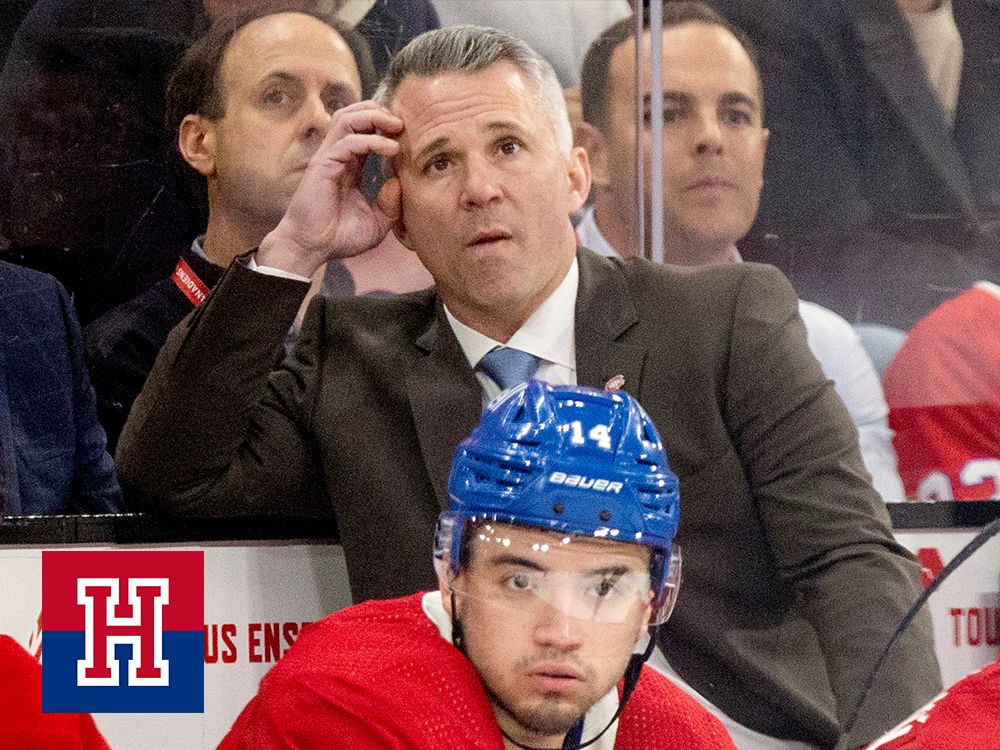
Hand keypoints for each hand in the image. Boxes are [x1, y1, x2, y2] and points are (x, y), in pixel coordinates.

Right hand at [257, 101, 403, 276]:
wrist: (312, 249)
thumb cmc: (339, 237)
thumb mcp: (376, 223)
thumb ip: (390, 205)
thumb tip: (400, 182)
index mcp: (350, 165)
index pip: (366, 131)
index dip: (385, 126)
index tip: (409, 133)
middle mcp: (338, 156)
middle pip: (355, 115)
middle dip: (380, 111)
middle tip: (403, 122)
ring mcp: (329, 158)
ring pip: (348, 119)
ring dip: (374, 117)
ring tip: (397, 126)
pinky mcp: (323, 165)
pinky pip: (348, 142)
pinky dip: (371, 140)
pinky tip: (390, 148)